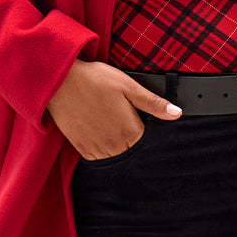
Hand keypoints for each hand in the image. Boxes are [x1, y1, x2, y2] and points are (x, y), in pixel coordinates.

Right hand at [46, 59, 181, 159]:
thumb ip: (153, 103)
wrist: (59, 80)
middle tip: (120, 119)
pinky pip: (96, 157)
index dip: (144, 132)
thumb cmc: (94, 79)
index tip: (137, 119)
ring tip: (109, 124)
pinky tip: (98, 132)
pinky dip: (100, 149)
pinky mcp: (80, 147)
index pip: (146, 144)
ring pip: (114, 157)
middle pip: (131, 152)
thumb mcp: (128, 86)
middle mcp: (114, 146)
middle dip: (131, 141)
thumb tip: (177, 113)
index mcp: (130, 132)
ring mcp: (96, 148)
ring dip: (116, 147)